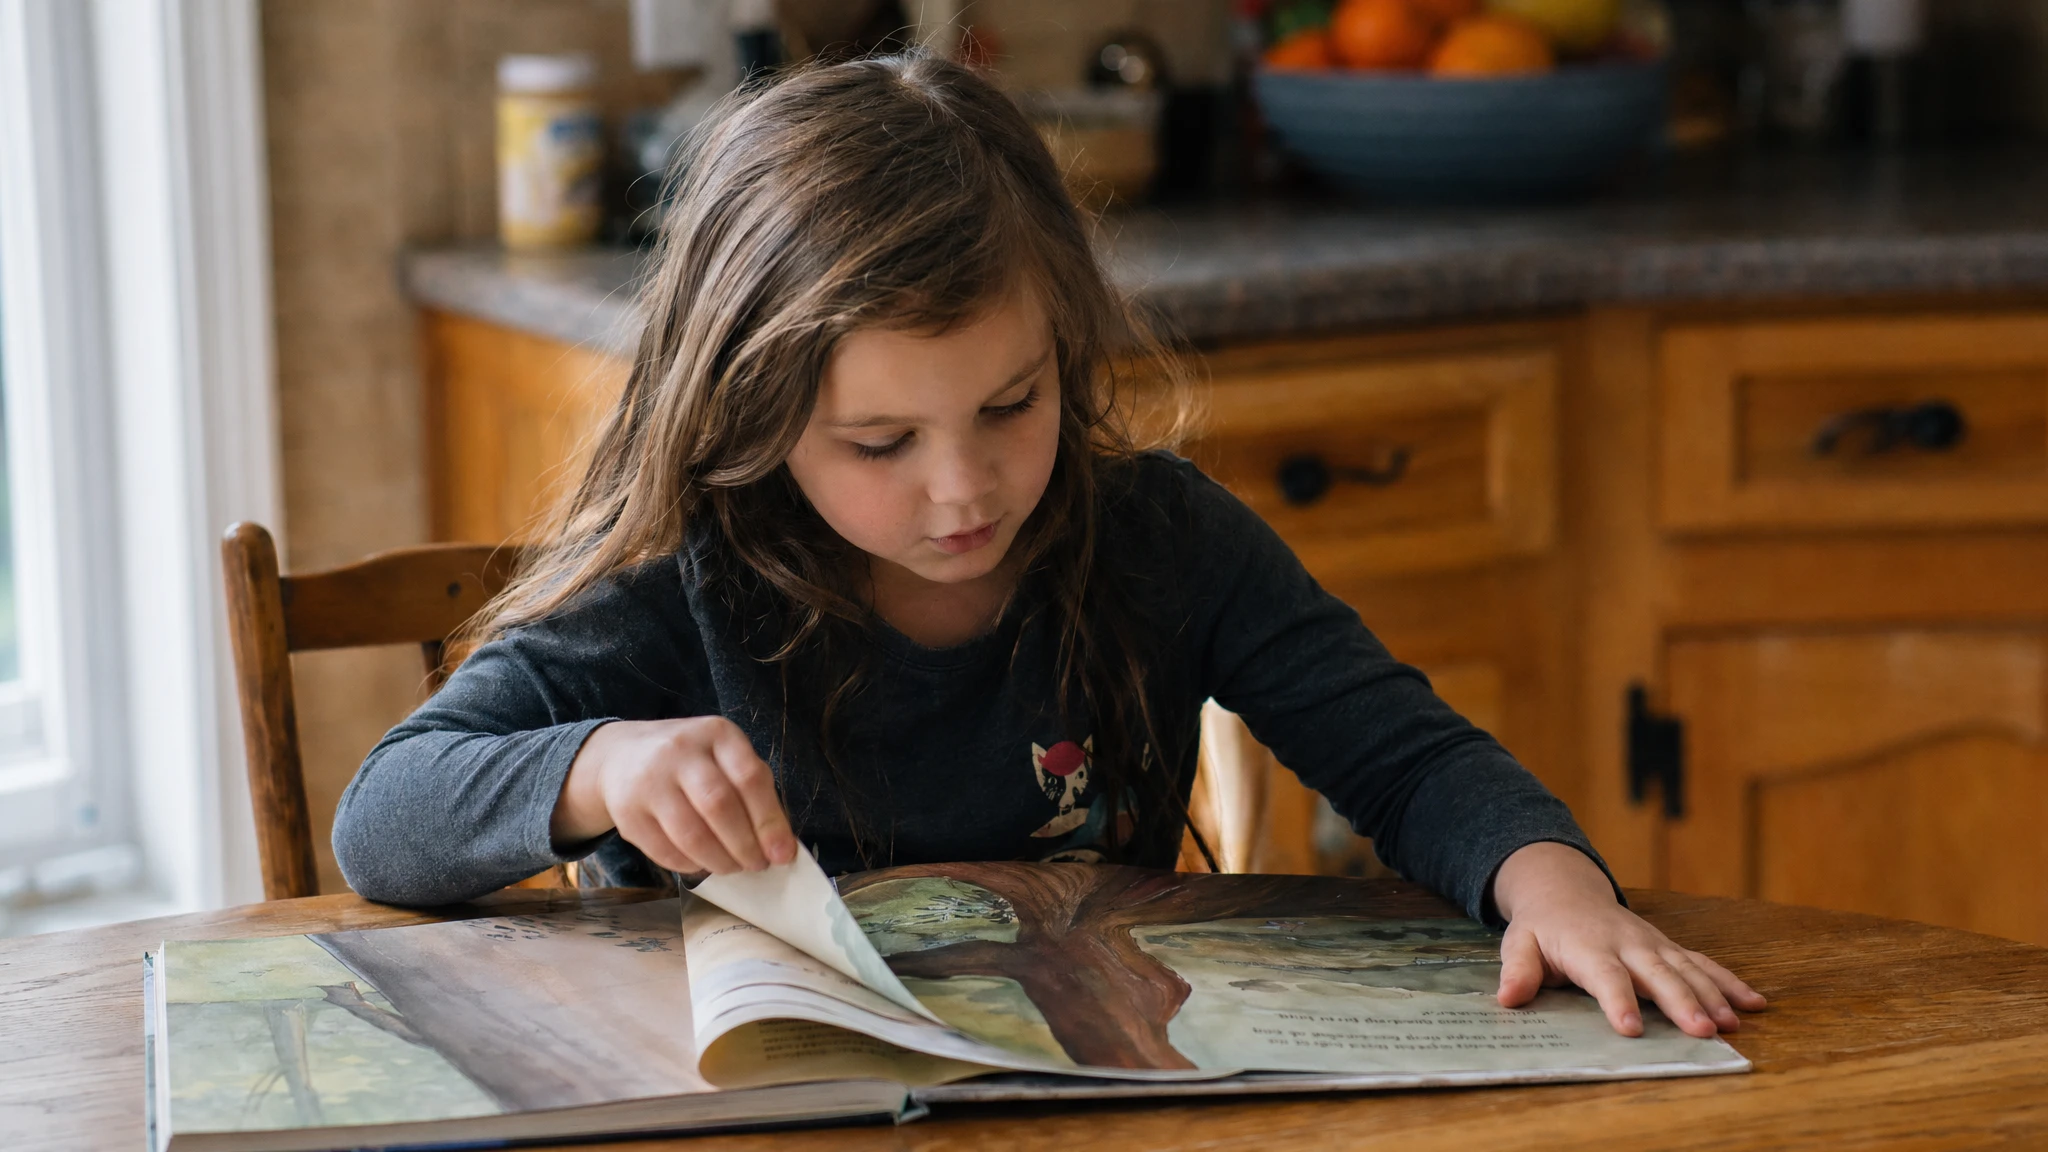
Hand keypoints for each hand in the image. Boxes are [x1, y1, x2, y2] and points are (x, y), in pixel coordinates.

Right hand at [551, 717, 799, 873]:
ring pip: (691, 834)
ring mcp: (649, 780)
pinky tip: (701, 864)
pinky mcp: (626, 812)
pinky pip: (665, 851)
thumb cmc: (691, 762)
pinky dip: (690, 865)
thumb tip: (780, 846)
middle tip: (757, 865)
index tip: (783, 854)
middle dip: (745, 845)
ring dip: (719, 861)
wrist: (623, 754)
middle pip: (719, 806)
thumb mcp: (725, 757)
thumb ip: (754, 792)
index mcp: (717, 734)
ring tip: (732, 867)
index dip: (770, 821)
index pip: (750, 778)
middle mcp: (680, 751)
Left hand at [1490, 841, 1766, 1038]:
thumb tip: (1507, 998)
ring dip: (1712, 996)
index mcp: (1588, 946)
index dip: (1618, 1001)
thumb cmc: (1542, 927)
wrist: (1564, 890)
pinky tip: (1754, 1003)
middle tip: (1704, 1030)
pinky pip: (1703, 963)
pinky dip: (1729, 982)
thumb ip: (1518, 971)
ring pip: (1687, 969)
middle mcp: (1627, 943)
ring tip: (1732, 1024)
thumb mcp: (1518, 943)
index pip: (1605, 976)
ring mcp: (1653, 944)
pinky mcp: (1669, 948)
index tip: (1631, 1029)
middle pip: (1657, 974)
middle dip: (1682, 1002)